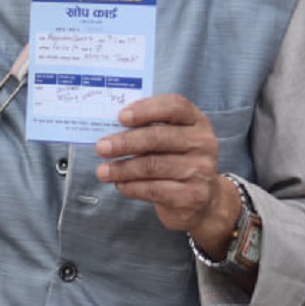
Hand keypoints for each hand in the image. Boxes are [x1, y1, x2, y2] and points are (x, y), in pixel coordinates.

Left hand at [94, 94, 239, 250]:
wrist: (201, 199)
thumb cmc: (176, 160)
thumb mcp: (169, 139)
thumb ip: (147, 129)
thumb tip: (110, 128)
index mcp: (197, 121)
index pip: (175, 106)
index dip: (146, 109)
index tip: (120, 117)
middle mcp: (203, 143)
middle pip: (158, 137)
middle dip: (125, 142)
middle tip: (101, 147)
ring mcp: (201, 170)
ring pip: (152, 166)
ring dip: (122, 168)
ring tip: (102, 171)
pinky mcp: (193, 195)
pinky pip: (154, 189)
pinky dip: (131, 187)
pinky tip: (119, 184)